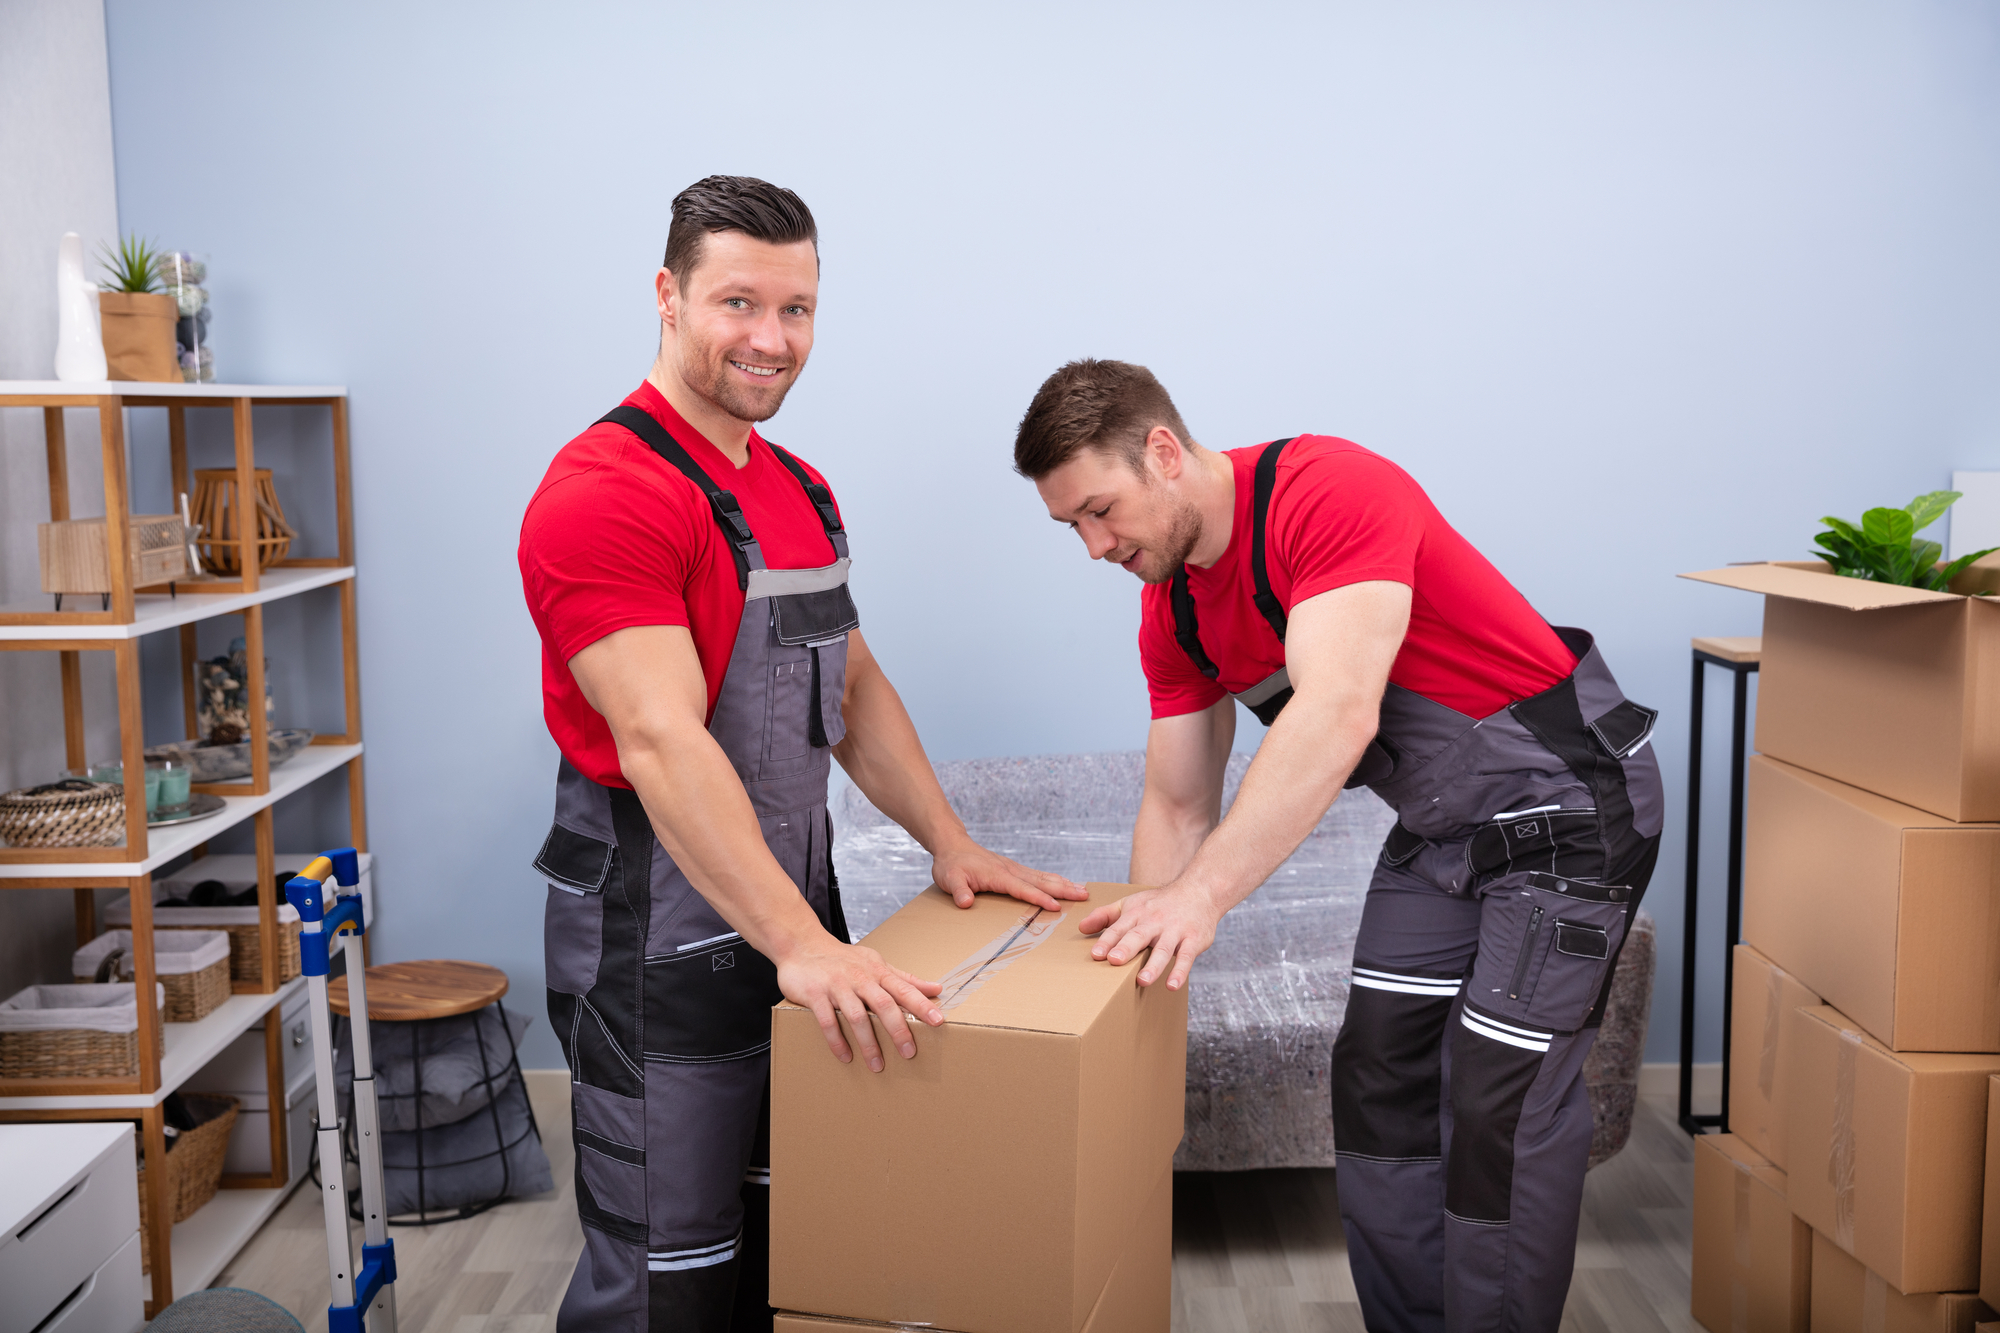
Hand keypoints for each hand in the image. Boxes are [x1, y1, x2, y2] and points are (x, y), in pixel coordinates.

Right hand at [777, 933, 944, 1070]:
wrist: (802, 945)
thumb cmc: (844, 959)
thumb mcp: (876, 963)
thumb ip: (905, 979)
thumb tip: (936, 989)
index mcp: (877, 971)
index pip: (903, 988)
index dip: (921, 1004)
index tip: (938, 1021)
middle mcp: (859, 978)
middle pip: (883, 1004)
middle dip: (898, 1030)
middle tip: (909, 1052)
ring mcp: (837, 986)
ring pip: (857, 1017)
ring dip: (868, 1043)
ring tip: (877, 1065)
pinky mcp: (815, 994)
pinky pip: (828, 1022)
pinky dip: (837, 1041)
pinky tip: (846, 1057)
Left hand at [931, 834, 1088, 912]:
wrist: (952, 845)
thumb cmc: (951, 865)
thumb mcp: (950, 879)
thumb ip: (959, 891)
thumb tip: (966, 902)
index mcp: (998, 875)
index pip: (1023, 889)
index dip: (1040, 898)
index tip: (1057, 906)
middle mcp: (1011, 870)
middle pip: (1041, 881)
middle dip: (1063, 889)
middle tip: (1084, 895)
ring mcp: (1014, 868)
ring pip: (1043, 877)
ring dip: (1063, 884)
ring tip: (1083, 890)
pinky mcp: (1013, 869)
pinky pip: (1037, 875)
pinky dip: (1053, 879)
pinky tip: (1063, 883)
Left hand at [1078, 884, 1218, 989]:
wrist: (1199, 891)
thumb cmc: (1159, 903)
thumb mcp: (1130, 903)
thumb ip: (1105, 915)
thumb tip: (1080, 928)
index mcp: (1137, 914)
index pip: (1119, 928)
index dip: (1107, 940)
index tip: (1096, 954)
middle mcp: (1155, 921)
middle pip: (1139, 935)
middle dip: (1127, 948)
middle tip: (1114, 960)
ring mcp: (1175, 931)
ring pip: (1163, 949)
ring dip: (1153, 965)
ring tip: (1142, 980)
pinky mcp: (1193, 940)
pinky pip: (1187, 956)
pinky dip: (1180, 971)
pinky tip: (1172, 985)